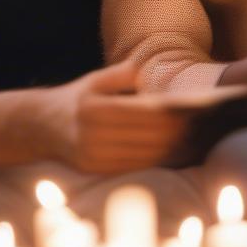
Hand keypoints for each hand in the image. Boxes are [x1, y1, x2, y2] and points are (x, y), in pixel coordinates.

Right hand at [34, 61, 191, 173]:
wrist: (42, 127)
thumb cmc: (78, 98)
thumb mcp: (97, 79)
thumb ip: (127, 74)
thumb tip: (159, 74)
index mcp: (93, 109)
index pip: (144, 113)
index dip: (172, 112)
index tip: (195, 108)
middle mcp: (92, 136)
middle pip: (148, 136)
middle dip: (178, 131)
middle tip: (205, 124)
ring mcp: (93, 158)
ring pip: (145, 155)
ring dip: (173, 148)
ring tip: (197, 137)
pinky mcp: (96, 171)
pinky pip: (136, 166)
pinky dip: (158, 159)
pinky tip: (175, 150)